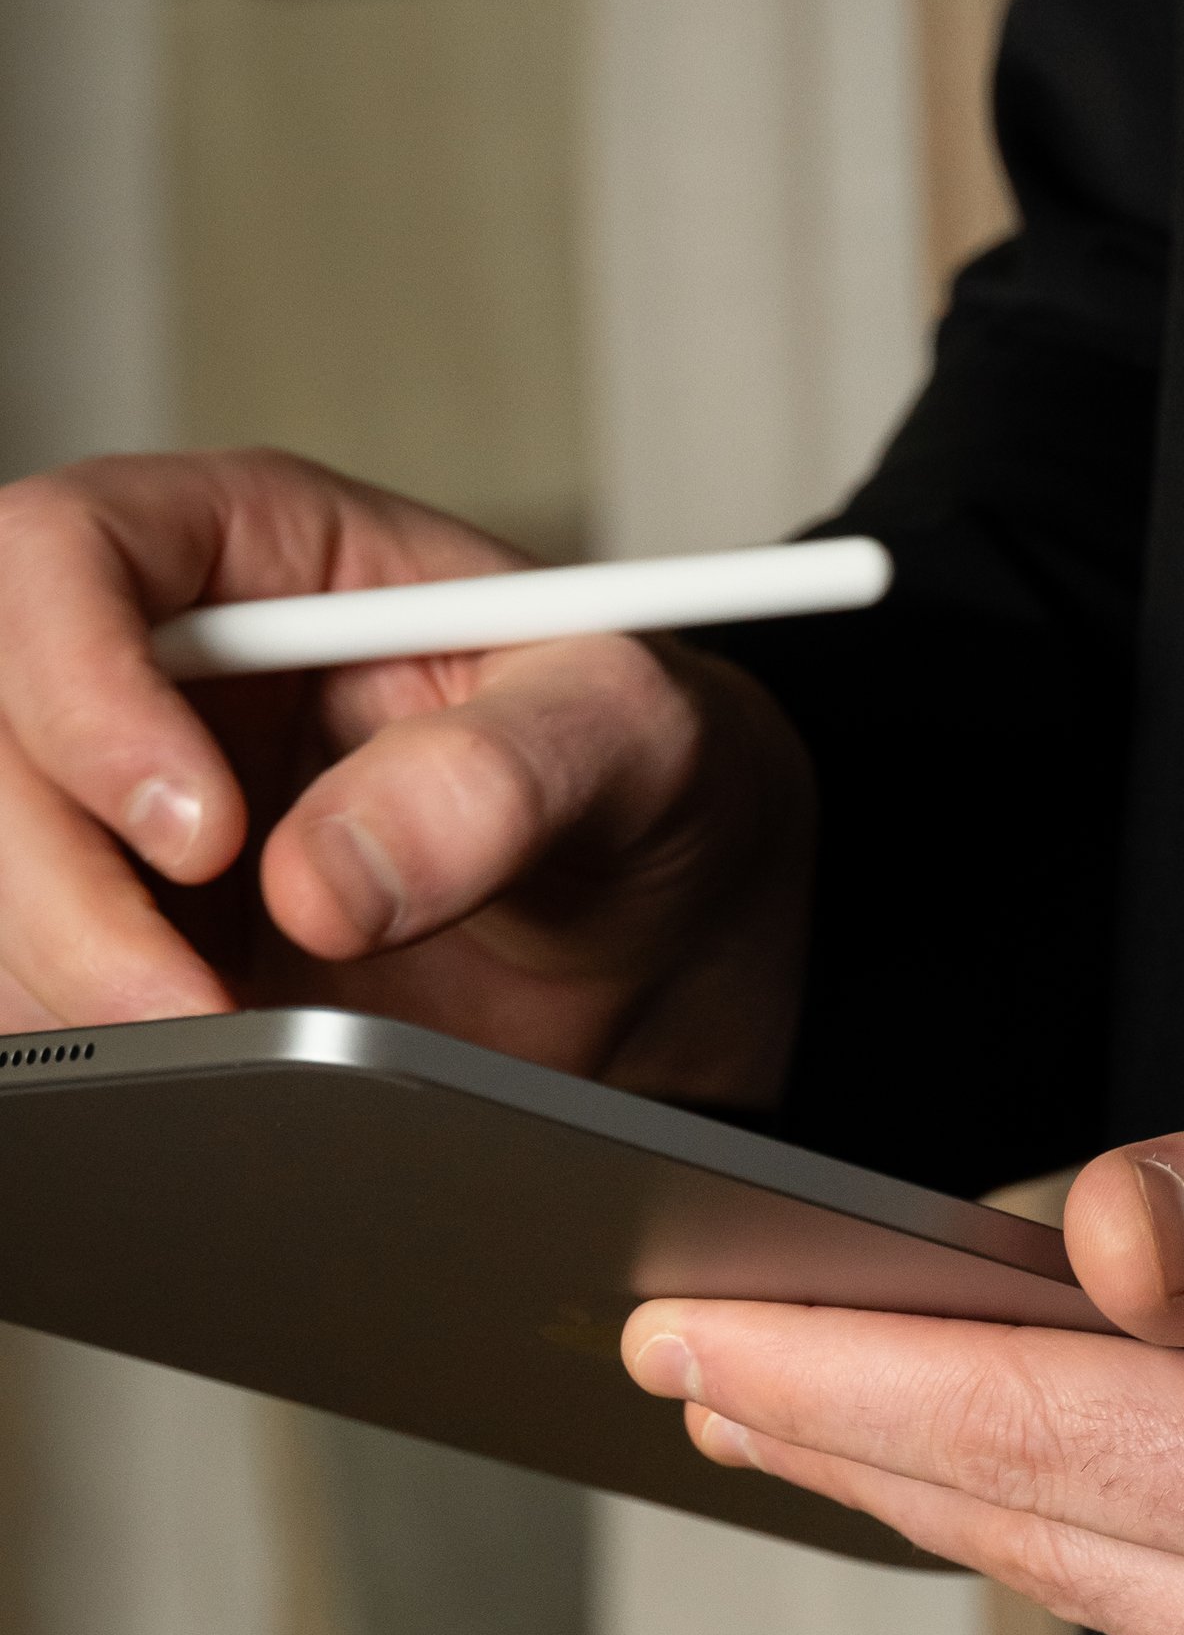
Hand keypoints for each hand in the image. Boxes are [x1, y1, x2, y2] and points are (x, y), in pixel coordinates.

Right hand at [0, 448, 813, 1098]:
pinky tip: (195, 1080)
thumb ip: (503, 779)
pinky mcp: (119, 937)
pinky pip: (28, 986)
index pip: (64, 556)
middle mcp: (154, 670)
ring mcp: (117, 812)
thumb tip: (325, 877)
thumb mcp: (639, 744)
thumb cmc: (649, 788)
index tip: (202, 833)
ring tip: (226, 1058)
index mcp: (257, 553)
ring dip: (69, 986)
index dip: (87, 688)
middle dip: (61, 889)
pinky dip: (84, 1049)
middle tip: (194, 1013)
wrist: (668, 941)